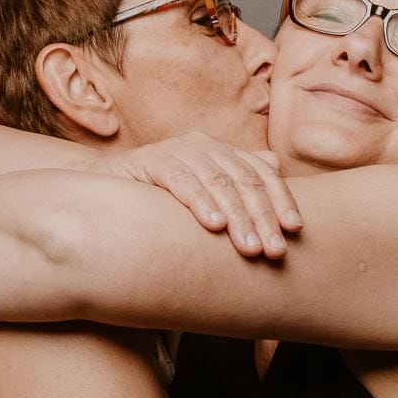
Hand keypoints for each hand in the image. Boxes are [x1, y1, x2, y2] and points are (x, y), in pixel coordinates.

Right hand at [87, 131, 301, 258]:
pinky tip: (214, 226)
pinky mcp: (148, 161)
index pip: (260, 173)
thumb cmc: (158, 197)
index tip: (294, 231)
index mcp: (220, 152)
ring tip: (250, 248)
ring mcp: (175, 151)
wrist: (103, 188)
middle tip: (274, 251)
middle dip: (262, 217)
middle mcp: (201, 146)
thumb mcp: (201, 192)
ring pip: (217, 182)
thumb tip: (274, 163)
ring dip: (237, 217)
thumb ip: (235, 179)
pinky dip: (199, 202)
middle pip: (243, 180)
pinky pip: (180, 181)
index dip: (280, 200)